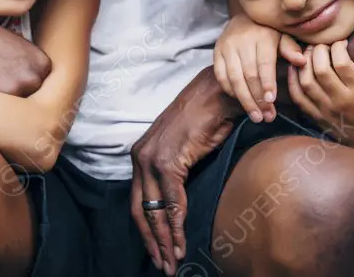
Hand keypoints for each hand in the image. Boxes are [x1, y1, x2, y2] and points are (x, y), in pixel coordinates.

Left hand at [130, 67, 237, 275]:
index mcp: (140, 155)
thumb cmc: (205, 120)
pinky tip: (181, 241)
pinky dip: (176, 224)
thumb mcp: (183, 151)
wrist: (215, 94)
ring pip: (154, 210)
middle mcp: (139, 157)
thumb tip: (176, 206)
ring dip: (165, 240)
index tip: (158, 252)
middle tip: (163, 266)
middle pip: (140, 211)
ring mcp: (151, 158)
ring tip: (173, 261)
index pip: (138, 202)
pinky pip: (171, 201)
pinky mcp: (168, 160)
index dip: (147, 231)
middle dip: (153, 242)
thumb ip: (174, 175)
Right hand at [213, 18, 306, 121]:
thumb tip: (302, 61)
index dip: (267, 83)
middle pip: (249, 74)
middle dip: (258, 98)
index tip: (271, 101)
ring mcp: (227, 46)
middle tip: (267, 117)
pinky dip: (231, 92)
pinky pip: (221, 77)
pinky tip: (242, 102)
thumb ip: (291, 49)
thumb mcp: (283, 37)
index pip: (264, 63)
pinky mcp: (216, 52)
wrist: (244, 18)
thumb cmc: (269, 33)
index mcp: (263, 36)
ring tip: (256, 116)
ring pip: (234, 78)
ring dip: (245, 100)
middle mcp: (242, 40)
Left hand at [286, 41, 353, 174]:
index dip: (338, 47)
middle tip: (321, 44)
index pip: (342, 63)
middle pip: (321, 70)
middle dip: (318, 51)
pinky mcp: (316, 116)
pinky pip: (298, 97)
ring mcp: (326, 109)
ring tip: (308, 52)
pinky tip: (294, 68)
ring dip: (304, 63)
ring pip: (307, 82)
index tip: (340, 42)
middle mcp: (341, 100)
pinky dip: (292, 81)